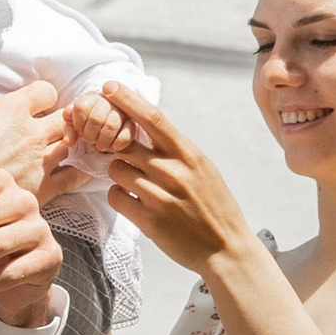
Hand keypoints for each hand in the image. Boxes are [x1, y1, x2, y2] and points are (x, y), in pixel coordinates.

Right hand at [0, 72, 70, 193]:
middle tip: (51, 127)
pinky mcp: (44, 186)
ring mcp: (41, 160)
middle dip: (61, 119)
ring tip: (57, 149)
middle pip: (66, 117)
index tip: (37, 105)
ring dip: (66, 144)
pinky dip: (77, 172)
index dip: (43, 96)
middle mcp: (33, 132)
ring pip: (72, 144)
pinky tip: (72, 171)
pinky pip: (74, 176)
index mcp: (14, 110)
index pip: (47, 91)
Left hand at [65, 91, 136, 158]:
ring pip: (112, 125)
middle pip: (96, 118)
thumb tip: (68, 141)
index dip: (78, 123)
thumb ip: (68, 128)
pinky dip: (118, 143)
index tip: (79, 130)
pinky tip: (114, 147)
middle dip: (90, 134)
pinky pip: (126, 134)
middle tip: (90, 140)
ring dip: (103, 140)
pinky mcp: (133, 123)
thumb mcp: (75, 124)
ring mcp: (122, 111)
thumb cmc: (87, 124)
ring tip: (100, 146)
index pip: (81, 107)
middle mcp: (108, 100)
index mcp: (91, 97)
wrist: (109, 123)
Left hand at [98, 83, 270, 279]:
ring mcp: (160, 196)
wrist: (226, 249)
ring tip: (136, 185)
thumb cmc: (214, 206)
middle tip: (117, 152)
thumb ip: (176, 150)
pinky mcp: (148, 220)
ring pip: (115, 170)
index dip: (127, 99)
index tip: (109, 85)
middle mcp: (173, 171)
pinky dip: (118, 197)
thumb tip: (147, 127)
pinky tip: (133, 202)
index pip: (153, 117)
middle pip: (124, 143)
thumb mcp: (203, 169)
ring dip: (118, 175)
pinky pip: (115, 196)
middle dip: (115, 146)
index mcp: (189, 154)